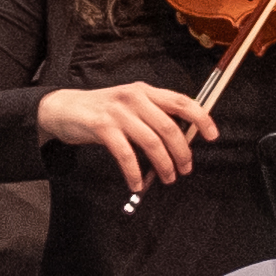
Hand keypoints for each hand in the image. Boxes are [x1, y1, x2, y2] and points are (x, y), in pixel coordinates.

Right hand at [37, 81, 216, 193]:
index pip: (182, 101)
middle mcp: (134, 97)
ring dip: (163, 165)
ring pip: (151, 142)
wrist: (63, 109)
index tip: (212, 136)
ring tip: (167, 178)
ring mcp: (118, 111)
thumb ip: (154, 116)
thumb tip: (183, 141)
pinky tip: (137, 184)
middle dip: (182, 152)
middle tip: (185, 169)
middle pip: (170, 127)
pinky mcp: (101, 126)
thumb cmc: (103, 111)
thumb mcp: (131, 106)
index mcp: (146, 91)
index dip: (201, 118)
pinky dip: (134, 172)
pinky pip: (126, 154)